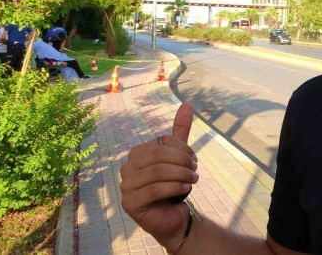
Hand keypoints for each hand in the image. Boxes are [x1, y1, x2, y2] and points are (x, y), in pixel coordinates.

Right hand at [120, 102, 197, 244]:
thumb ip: (180, 131)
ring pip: (157, 172)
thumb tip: (188, 103)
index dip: (182, 149)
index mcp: (136, 154)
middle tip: (195, 171)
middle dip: (182, 162)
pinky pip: (154, 190)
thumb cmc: (173, 184)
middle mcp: (126, 168)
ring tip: (193, 180)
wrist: (172, 217)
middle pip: (158, 156)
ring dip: (181, 175)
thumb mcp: (179, 156)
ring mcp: (125, 186)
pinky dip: (175, 187)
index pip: (161, 142)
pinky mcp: (129, 203)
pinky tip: (186, 190)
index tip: (194, 160)